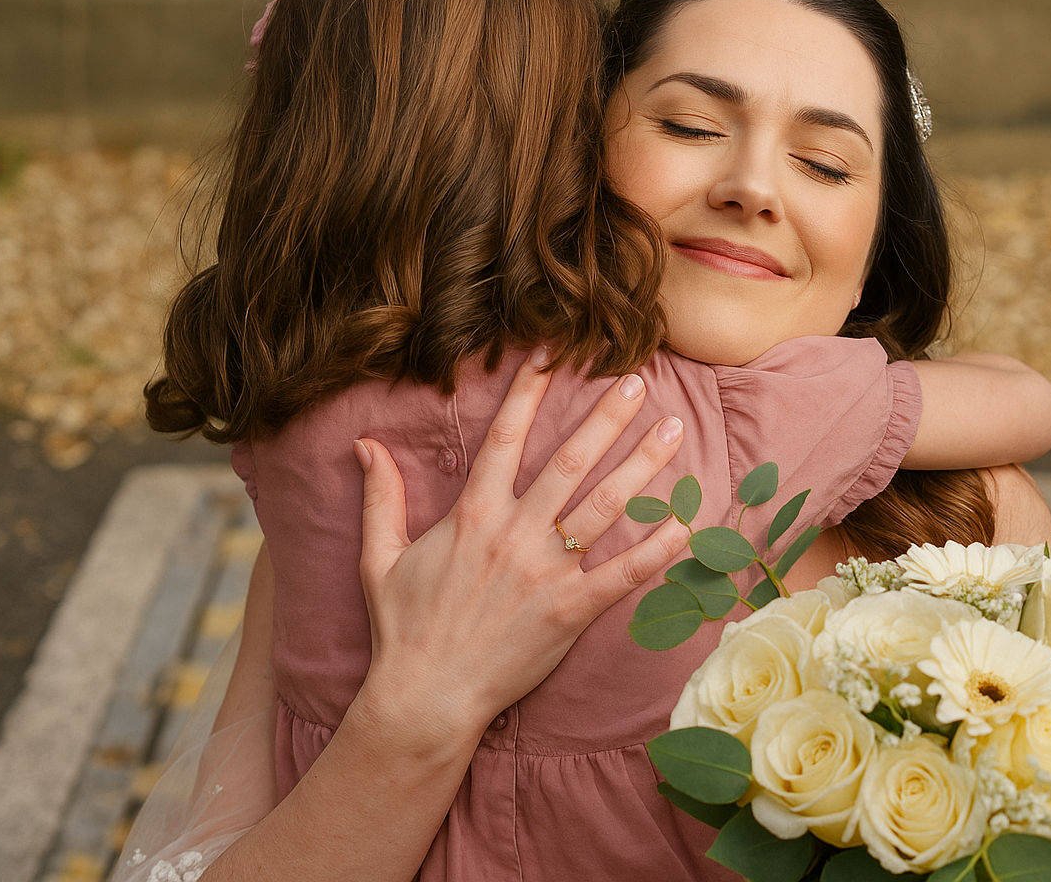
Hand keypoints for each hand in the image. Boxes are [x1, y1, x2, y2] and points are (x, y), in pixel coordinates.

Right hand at [351, 348, 688, 752]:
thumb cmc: (404, 628)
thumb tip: (364, 444)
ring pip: (605, 507)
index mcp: (472, 514)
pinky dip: (658, 547)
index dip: (529, 391)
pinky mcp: (571, 611)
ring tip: (673, 431)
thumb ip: (381, 497)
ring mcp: (547, 572)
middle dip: (607, 418)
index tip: (553, 354)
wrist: (426, 697)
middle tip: (638, 382)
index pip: (506, 437)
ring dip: (643, 466)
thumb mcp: (379, 557)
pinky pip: (624, 573)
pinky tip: (687, 521)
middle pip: (569, 461)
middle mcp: (514, 533)